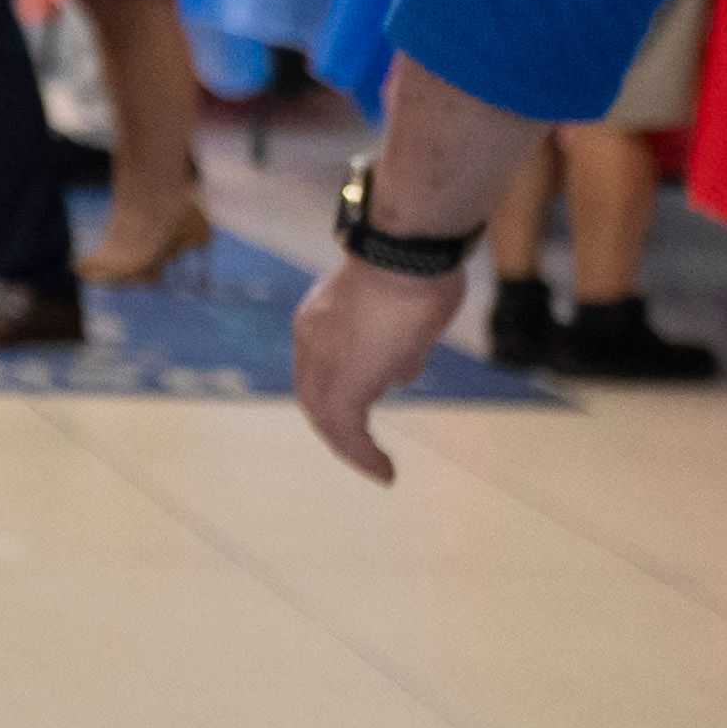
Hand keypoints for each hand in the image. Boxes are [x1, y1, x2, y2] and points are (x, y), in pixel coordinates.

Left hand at [288, 254, 465, 483]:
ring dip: (351, 446)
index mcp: (319, 318)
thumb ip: (395, 337)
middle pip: (314, 394)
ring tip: (376, 468)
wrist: (408, 254)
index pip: (318, 366)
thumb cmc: (416, 267)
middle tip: (361, 450)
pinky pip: (346, 431)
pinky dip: (361, 455)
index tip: (359, 410)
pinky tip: (384, 472)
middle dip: (337, 426)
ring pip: (326, 415)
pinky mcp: (344, 383)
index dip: (334, 391)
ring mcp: (322, 361)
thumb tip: (400, 368)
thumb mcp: (401, 303)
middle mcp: (311, 340)